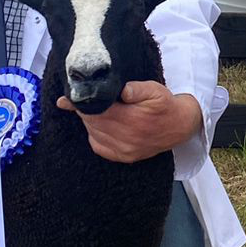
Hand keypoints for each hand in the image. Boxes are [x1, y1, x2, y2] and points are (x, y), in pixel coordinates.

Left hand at [57, 81, 202, 162]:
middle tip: (79, 99)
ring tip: (90, 109)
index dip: (80, 104)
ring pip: (93, 134)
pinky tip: (99, 125)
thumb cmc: (164, 104)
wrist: (179, 126)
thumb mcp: (154, 89)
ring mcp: (124, 150)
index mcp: (132, 120)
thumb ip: (135, 89)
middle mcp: (126, 138)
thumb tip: (121, 91)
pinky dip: (94, 134)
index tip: (66, 99)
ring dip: (88, 122)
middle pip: (92, 123)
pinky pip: (98, 146)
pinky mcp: (124, 157)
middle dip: (83, 111)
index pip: (96, 112)